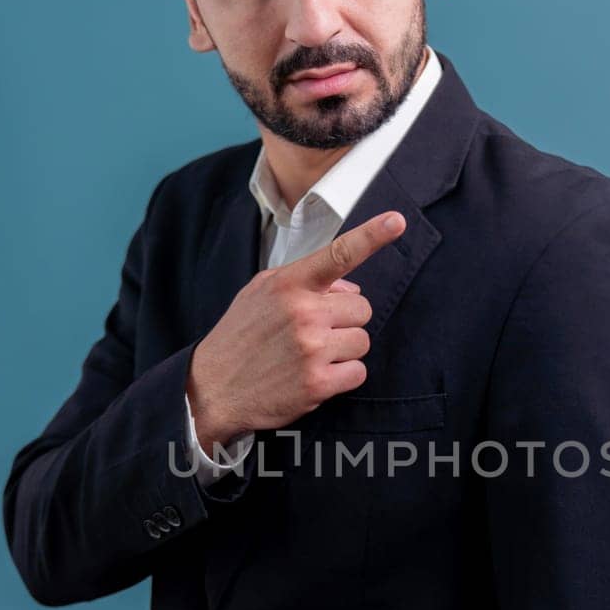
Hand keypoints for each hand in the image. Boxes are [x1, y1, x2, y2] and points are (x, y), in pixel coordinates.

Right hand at [186, 210, 406, 451]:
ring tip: (312, 355)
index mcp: (288, 285)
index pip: (338, 254)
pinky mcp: (318, 383)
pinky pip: (358, 372)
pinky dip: (343, 376)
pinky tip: (316, 376)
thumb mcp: (261, 293)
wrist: (212, 388)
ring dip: (344, 350)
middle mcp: (302, 313)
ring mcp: (311, 349)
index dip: (371, 235)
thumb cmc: (241, 336)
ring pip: (362, 341)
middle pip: (362, 309)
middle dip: (345, 320)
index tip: (396, 221)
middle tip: (316, 332)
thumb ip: (304, 281)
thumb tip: (349, 288)